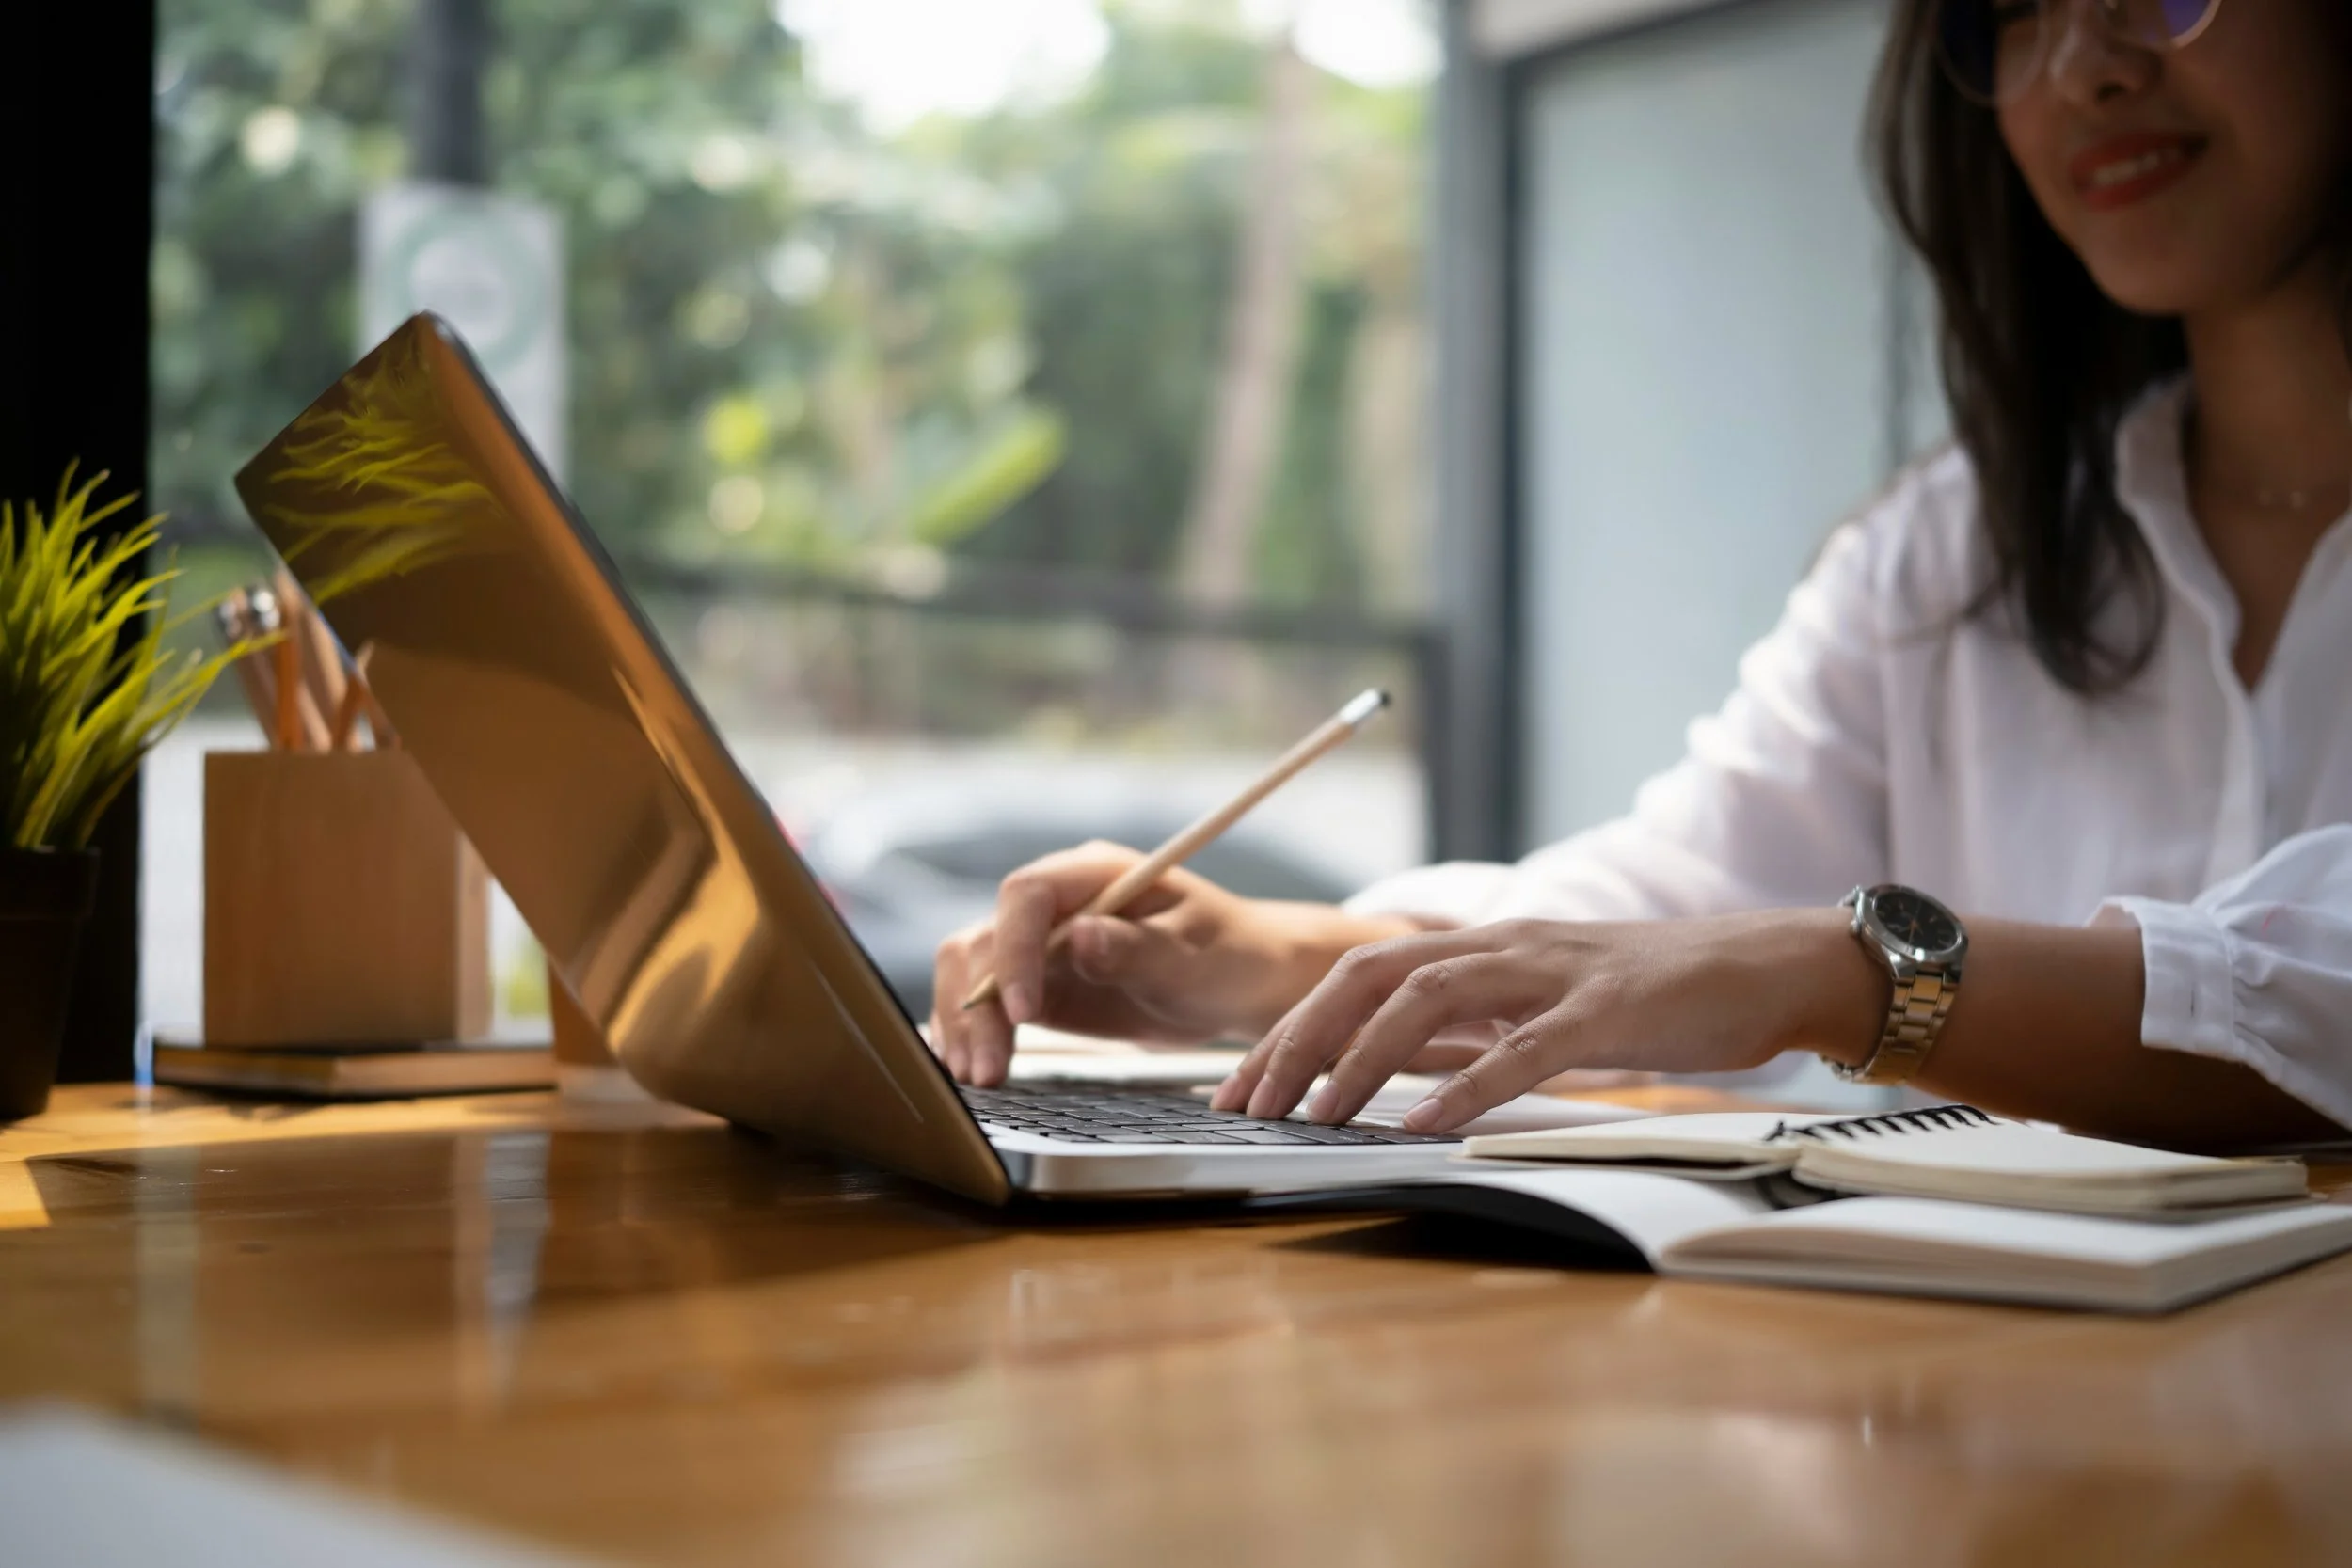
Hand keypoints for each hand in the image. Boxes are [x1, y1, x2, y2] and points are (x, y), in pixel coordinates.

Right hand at [928, 839, 1416, 1086]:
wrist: (1241, 981)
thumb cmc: (1227, 957)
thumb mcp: (1192, 958)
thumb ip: (1137, 949)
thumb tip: (1080, 936)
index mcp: (1095, 875)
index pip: (1027, 895)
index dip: (1014, 949)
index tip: (1024, 1010)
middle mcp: (1058, 904)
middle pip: (985, 937)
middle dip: (975, 1003)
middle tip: (986, 1069)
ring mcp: (1042, 943)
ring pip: (974, 972)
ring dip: (967, 1024)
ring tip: (980, 1079)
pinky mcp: (1039, 984)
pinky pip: (989, 1003)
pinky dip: (976, 1035)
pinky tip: (977, 1071)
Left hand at [1208, 910, 1881, 1131]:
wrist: (1773, 965)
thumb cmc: (1663, 995)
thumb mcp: (1548, 1009)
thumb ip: (1478, 1029)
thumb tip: (1400, 1071)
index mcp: (1485, 949)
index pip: (1359, 975)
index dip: (1291, 1027)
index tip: (1240, 1086)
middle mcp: (1504, 947)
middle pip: (1368, 977)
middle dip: (1295, 1041)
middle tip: (1245, 1106)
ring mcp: (1554, 974)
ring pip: (1428, 1001)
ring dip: (1359, 1061)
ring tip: (1312, 1118)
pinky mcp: (1610, 1010)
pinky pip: (1525, 1046)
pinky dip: (1468, 1083)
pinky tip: (1424, 1120)